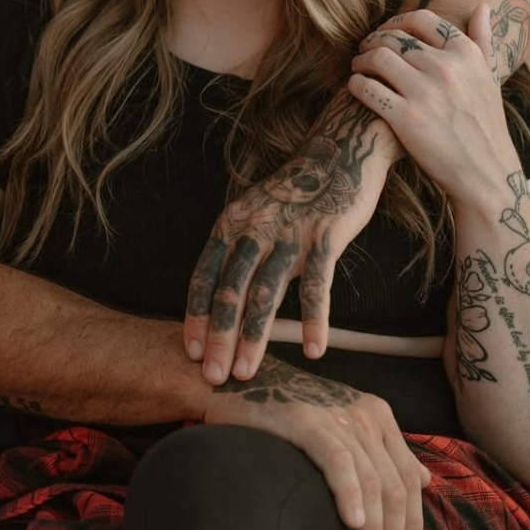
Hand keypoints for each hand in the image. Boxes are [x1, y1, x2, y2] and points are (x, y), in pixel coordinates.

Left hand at [184, 92, 393, 382]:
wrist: (338, 152)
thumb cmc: (295, 193)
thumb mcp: (256, 214)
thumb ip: (241, 251)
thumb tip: (224, 301)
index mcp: (231, 223)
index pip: (204, 275)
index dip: (196, 315)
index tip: (191, 352)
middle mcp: (254, 227)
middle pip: (229, 290)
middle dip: (219, 337)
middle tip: (214, 377)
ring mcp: (288, 231)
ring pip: (265, 292)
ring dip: (255, 336)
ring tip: (248, 373)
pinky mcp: (324, 236)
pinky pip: (317, 285)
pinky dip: (313, 319)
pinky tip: (312, 350)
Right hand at [205, 356, 429, 529]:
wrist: (241, 385)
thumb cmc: (293, 411)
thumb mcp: (347, 424)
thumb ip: (386, 450)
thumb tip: (426, 479)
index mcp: (377, 414)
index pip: (409, 476)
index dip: (412, 518)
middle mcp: (362, 413)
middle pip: (394, 484)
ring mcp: (335, 415)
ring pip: (371, 481)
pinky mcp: (305, 420)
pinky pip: (339, 463)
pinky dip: (350, 496)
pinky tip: (352, 524)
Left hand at [349, 5, 517, 201]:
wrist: (485, 174)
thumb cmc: (484, 124)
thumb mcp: (490, 77)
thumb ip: (483, 39)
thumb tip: (481, 4)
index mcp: (466, 54)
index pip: (421, 19)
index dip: (395, 22)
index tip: (385, 32)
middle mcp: (447, 68)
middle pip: (393, 38)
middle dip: (372, 41)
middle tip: (364, 50)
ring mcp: (425, 93)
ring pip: (376, 58)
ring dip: (360, 60)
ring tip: (357, 67)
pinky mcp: (406, 118)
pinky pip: (366, 88)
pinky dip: (355, 84)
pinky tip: (356, 87)